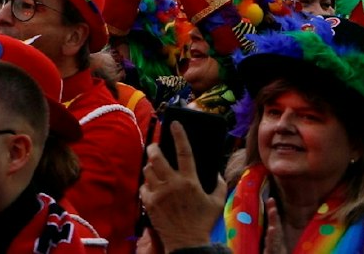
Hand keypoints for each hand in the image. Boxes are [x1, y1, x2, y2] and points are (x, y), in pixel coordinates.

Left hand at [140, 122, 225, 252]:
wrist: (187, 242)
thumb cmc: (203, 222)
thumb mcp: (217, 203)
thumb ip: (219, 185)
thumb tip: (216, 171)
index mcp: (190, 182)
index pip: (184, 152)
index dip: (179, 135)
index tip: (174, 122)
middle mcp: (172, 184)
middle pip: (156, 157)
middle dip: (154, 148)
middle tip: (156, 147)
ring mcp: (158, 193)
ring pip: (147, 170)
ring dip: (151, 166)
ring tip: (155, 168)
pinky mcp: (148, 202)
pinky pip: (144, 186)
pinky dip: (148, 184)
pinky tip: (153, 186)